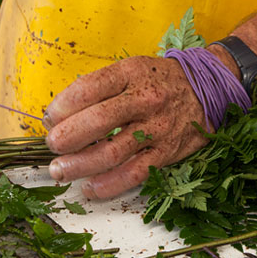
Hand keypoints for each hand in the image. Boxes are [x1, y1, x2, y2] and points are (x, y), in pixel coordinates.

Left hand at [44, 56, 210, 198]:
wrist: (207, 89)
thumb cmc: (158, 81)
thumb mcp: (130, 69)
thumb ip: (98, 89)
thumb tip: (59, 116)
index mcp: (131, 73)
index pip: (89, 88)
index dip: (63, 105)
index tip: (50, 118)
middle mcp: (145, 100)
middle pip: (98, 120)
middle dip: (67, 137)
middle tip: (51, 145)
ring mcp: (157, 128)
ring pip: (112, 152)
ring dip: (80, 164)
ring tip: (59, 171)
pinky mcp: (166, 153)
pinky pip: (134, 173)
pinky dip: (108, 184)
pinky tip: (89, 187)